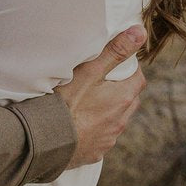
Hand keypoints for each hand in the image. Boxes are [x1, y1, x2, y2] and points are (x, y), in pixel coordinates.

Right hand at [58, 25, 146, 167]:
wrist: (46, 142)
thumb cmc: (66, 103)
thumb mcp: (90, 71)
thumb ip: (115, 51)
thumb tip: (139, 32)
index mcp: (123, 99)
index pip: (137, 79)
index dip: (128, 70)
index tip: (114, 64)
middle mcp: (120, 121)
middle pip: (129, 100)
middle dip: (120, 90)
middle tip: (100, 81)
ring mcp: (108, 139)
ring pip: (115, 120)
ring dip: (108, 111)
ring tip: (86, 103)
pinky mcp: (95, 153)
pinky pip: (101, 138)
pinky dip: (94, 129)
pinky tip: (78, 125)